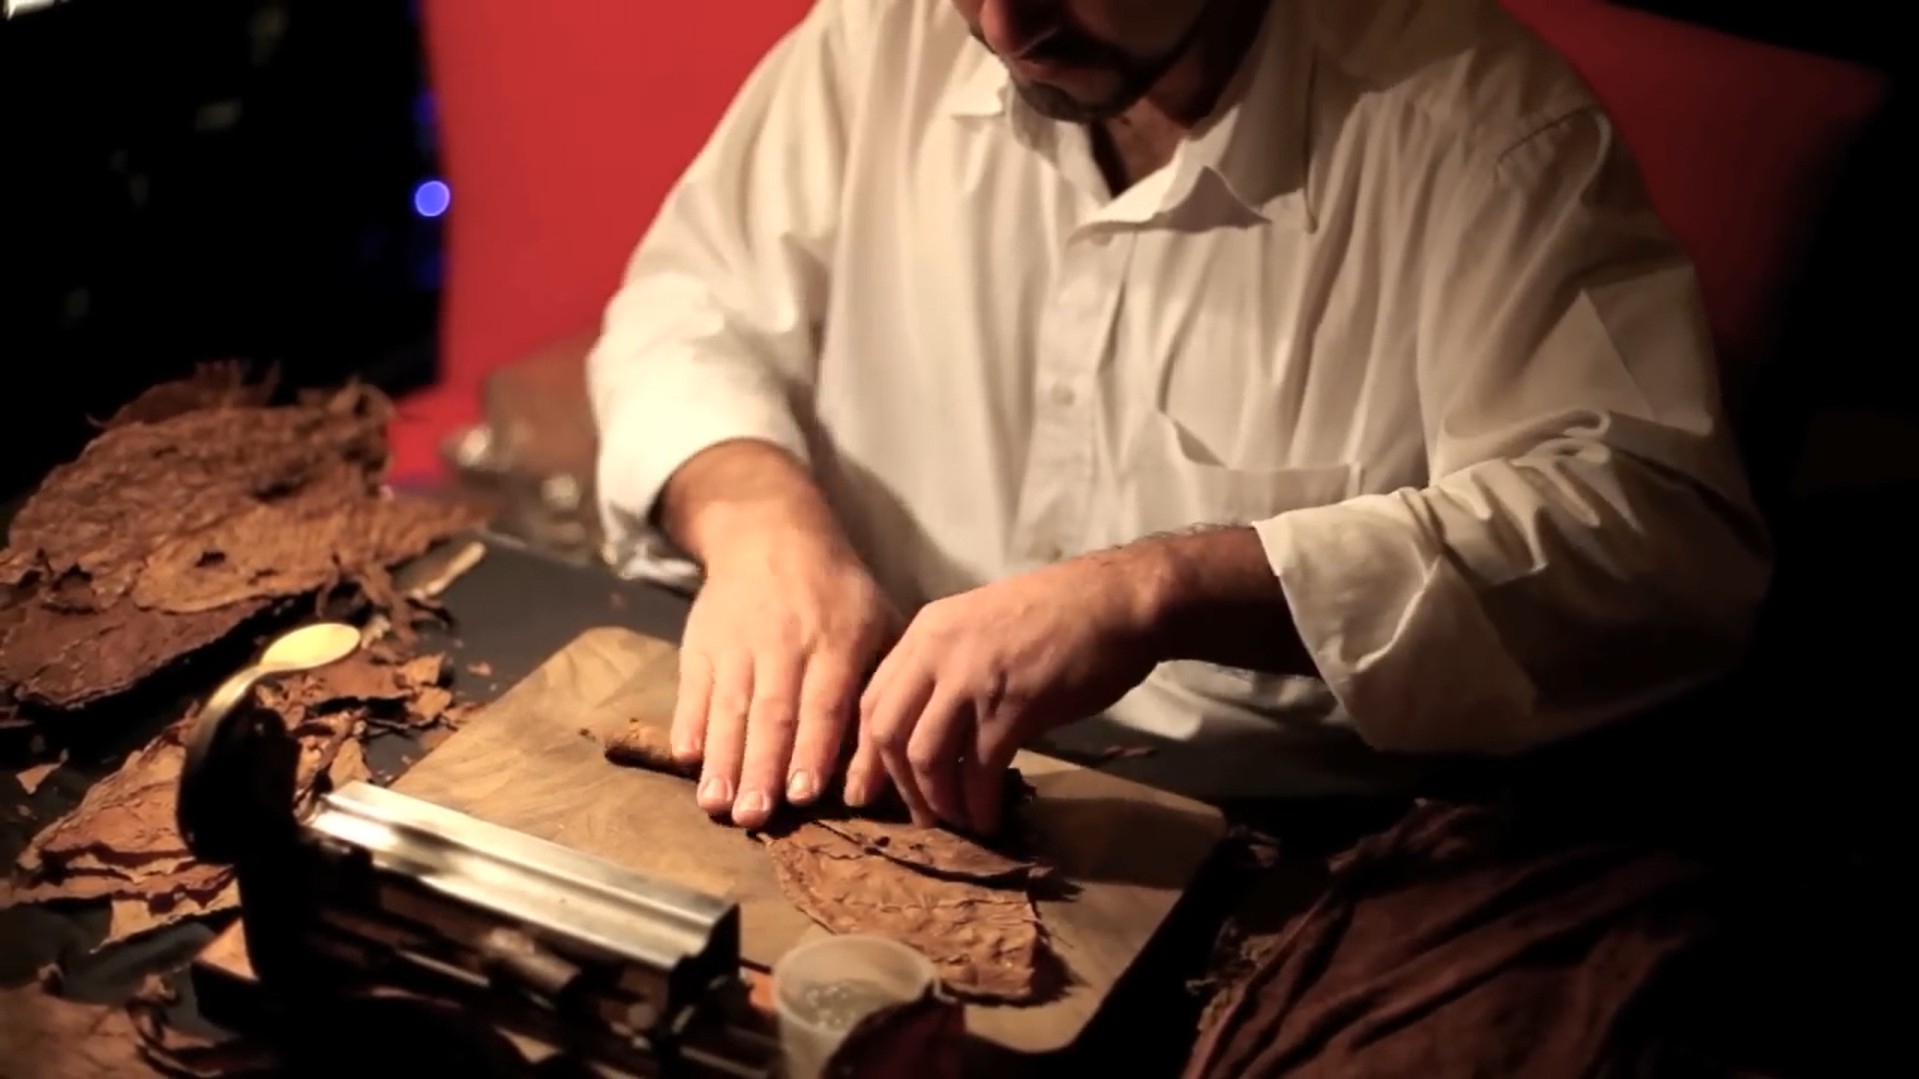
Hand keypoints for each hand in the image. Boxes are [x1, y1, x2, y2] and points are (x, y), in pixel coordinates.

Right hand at [675, 531, 899, 827]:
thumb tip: (888, 764)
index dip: (813, 748)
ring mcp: (737, 643)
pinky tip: (688, 759)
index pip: (824, 703)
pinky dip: (689, 723)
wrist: (770, 534)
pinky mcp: (701, 643)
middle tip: (754, 817)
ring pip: (730, 707)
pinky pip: (694, 688)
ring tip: (716, 805)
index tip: (804, 794)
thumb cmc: (839, 595)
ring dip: (723, 759)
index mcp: (836, 641)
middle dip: (761, 768)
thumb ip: (882, 691)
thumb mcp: (879, 624)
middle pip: (772, 713)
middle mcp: (785, 643)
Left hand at [845, 551, 1163, 832]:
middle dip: (898, 784)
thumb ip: (947, 668)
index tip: (871, 789)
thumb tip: (932, 730)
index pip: (873, 700)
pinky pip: (979, 769)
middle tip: (918, 815)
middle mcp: (938, 652)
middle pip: (887, 732)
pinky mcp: (1013, 706)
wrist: (1115, 602)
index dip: (867, 753)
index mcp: (926, 631)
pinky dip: (978, 802)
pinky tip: (988, 817)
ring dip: (938, 799)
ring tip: (957, 820)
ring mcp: (973, 679)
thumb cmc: (1057, 615)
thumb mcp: (980, 626)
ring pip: (927, 756)